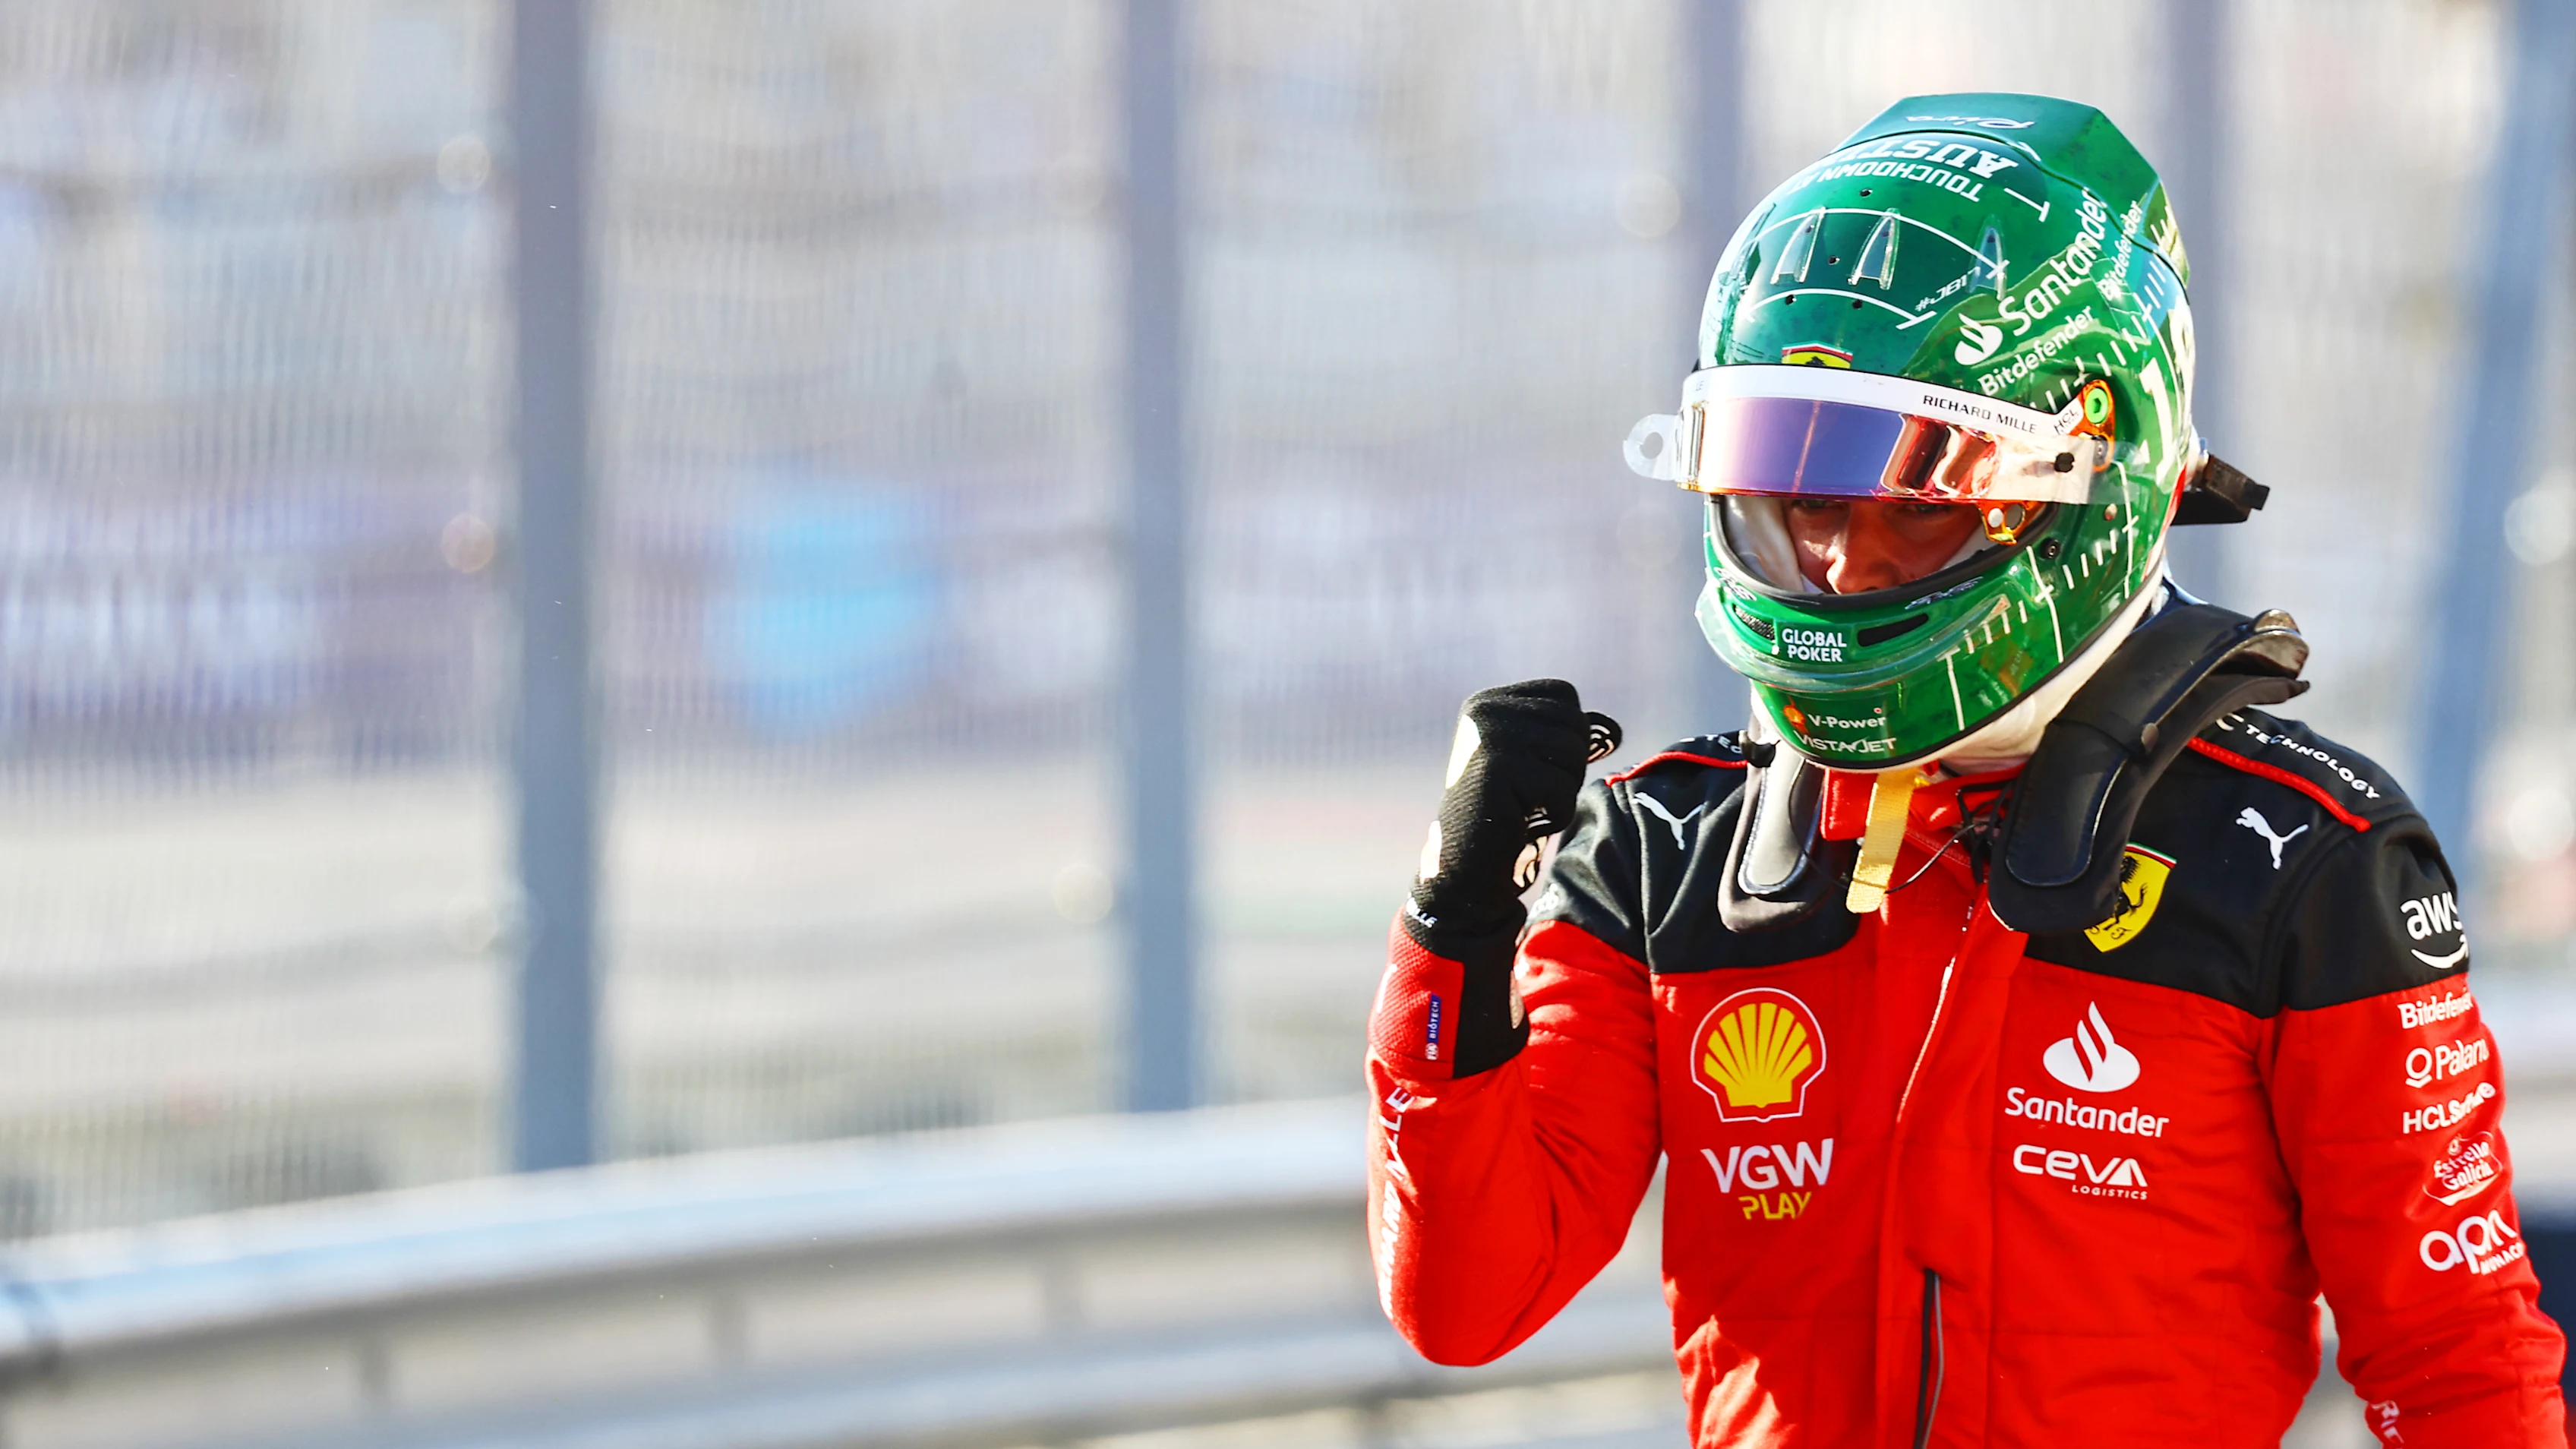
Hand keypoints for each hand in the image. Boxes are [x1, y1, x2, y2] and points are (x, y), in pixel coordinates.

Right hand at [1408, 680, 1621, 935]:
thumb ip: (1565, 736)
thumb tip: (1613, 728)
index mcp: (1489, 701)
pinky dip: (1555, 814)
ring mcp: (1490, 737)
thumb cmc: (1503, 812)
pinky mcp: (1499, 770)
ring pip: (1573, 754)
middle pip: (1574, 723)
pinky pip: (1563, 789)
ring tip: (1527, 806)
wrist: (1463, 862)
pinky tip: (1524, 822)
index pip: (1563, 694)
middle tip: (1532, 793)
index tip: (1540, 766)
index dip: (1570, 733)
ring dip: (1563, 791)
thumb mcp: (1531, 762)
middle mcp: (1486, 711)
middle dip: (1570, 765)